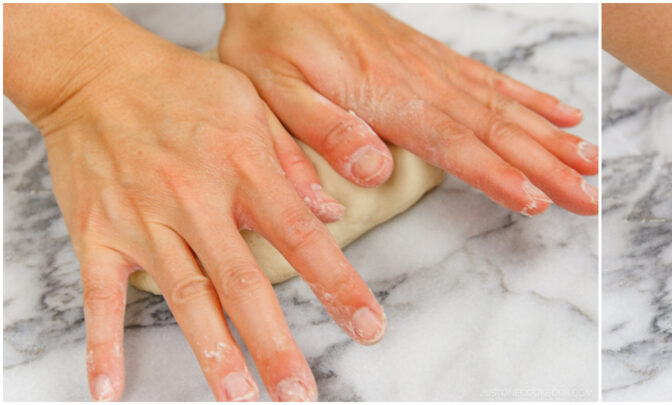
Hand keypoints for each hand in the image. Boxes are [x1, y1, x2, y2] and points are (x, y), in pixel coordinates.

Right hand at [8, 10, 385, 399]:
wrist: (95, 72)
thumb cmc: (182, 88)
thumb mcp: (253, 105)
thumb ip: (296, 161)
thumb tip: (333, 213)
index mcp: (243, 167)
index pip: (301, 237)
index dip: (337, 285)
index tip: (367, 326)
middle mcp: (196, 199)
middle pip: (243, 283)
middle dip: (275, 342)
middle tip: (300, 391)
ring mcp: (144, 221)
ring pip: (185, 297)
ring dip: (213, 352)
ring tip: (239, 396)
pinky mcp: (98, 234)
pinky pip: (100, 298)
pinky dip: (103, 345)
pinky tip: (110, 388)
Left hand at [218, 4, 598, 215]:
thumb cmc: (272, 41)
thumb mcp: (274, 89)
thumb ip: (324, 130)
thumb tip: (374, 170)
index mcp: (388, 98)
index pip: (455, 144)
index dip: (498, 175)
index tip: (538, 200)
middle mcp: (424, 83)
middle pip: (498, 132)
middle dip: (548, 168)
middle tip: (590, 198)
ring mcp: (436, 69)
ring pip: (507, 109)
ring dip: (553, 139)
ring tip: (594, 164)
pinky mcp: (436, 60)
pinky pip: (495, 81)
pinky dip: (535, 99)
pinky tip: (565, 115)